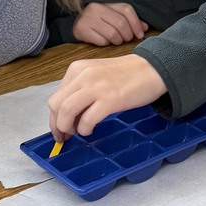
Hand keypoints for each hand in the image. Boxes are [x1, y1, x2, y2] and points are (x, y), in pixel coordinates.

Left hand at [48, 54, 166, 137]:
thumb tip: (69, 117)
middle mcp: (83, 76)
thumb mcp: (96, 75)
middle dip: (57, 125)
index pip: (55, 97)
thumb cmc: (126, 74)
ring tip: (77, 133)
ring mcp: (96, 87)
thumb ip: (81, 90)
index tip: (59, 129)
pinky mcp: (110, 99)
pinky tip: (90, 130)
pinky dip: (84, 129)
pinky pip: (87, 120)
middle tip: (65, 136)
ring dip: (67, 127)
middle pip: (56, 105)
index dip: (54, 117)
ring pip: (66, 111)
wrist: (152, 69)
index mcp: (77, 69)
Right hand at [72, 2, 148, 45]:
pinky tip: (104, 40)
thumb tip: (144, 28)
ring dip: (118, 41)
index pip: (126, 10)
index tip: (140, 34)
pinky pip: (102, 41)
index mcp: (106, 2)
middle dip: (128, 35)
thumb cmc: (99, 20)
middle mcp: (96, 8)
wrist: (75, 23)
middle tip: (126, 39)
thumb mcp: (113, 16)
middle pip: (121, 24)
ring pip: (113, 34)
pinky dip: (106, 43)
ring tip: (115, 40)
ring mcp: (87, 18)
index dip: (136, 23)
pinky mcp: (81, 30)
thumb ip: (129, 20)